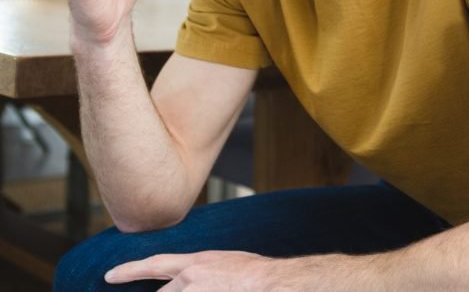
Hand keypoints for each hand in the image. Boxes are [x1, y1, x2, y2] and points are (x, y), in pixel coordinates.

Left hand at [105, 250, 283, 290]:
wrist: (275, 283)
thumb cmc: (261, 275)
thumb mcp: (230, 263)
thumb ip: (209, 271)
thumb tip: (201, 280)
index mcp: (198, 263)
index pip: (154, 265)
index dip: (130, 270)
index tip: (109, 276)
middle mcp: (190, 280)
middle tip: (201, 287)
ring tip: (214, 286)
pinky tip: (216, 291)